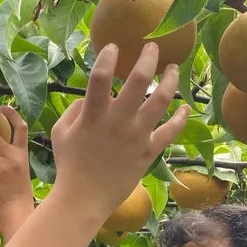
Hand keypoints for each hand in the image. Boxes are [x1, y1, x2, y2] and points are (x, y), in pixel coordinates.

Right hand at [50, 42, 187, 218]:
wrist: (84, 199)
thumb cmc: (69, 165)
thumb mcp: (61, 133)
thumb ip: (74, 110)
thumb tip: (88, 98)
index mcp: (93, 115)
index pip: (101, 76)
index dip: (108, 56)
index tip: (113, 47)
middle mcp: (118, 121)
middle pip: (139, 80)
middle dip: (148, 58)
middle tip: (153, 47)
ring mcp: (137, 135)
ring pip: (161, 100)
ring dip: (170, 80)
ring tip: (173, 69)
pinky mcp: (149, 151)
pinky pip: (171, 131)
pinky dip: (180, 117)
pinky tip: (185, 108)